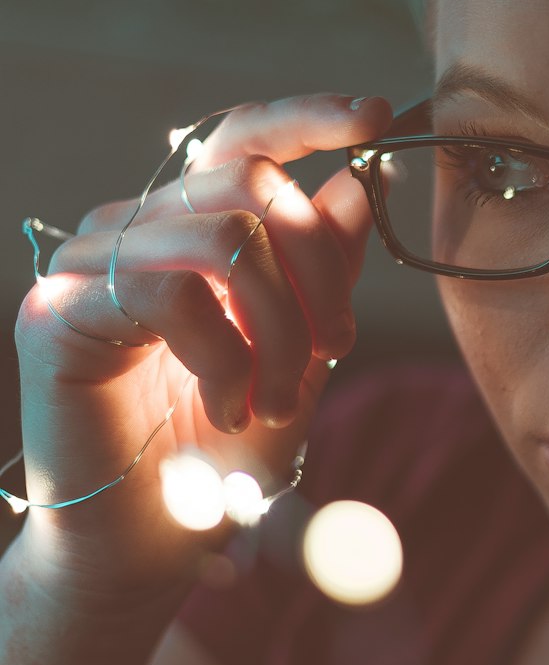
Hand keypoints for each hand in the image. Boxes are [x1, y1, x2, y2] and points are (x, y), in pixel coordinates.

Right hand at [11, 93, 393, 612]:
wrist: (149, 548)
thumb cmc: (221, 456)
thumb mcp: (300, 357)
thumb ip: (325, 272)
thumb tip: (357, 186)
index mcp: (190, 229)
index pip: (241, 139)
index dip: (308, 116)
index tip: (375, 115)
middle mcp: (134, 231)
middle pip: (251, 184)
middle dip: (320, 268)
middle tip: (335, 351)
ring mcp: (89, 266)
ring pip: (223, 237)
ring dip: (280, 328)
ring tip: (276, 399)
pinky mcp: (57, 313)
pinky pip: (169, 292)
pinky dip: (224, 354)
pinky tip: (226, 404)